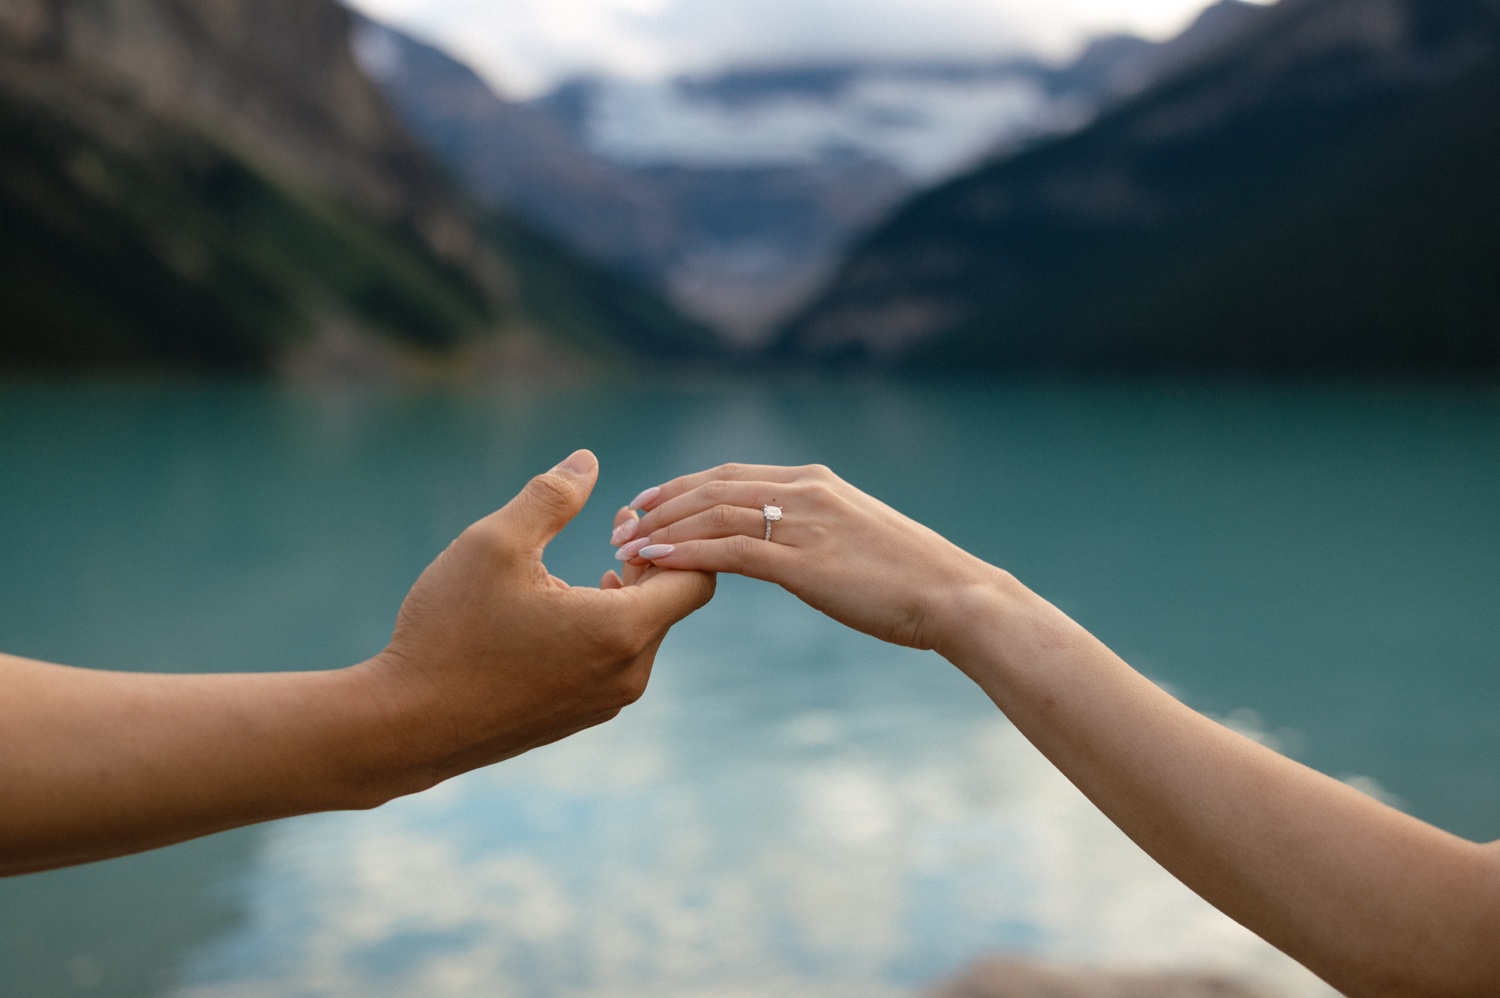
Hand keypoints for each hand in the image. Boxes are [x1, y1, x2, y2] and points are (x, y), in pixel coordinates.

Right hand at [361, 450, 714, 791]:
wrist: (405, 727)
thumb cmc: (449, 632)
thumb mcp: (495, 544)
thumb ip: (550, 497)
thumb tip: (588, 461)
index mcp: (620, 631)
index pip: (697, 580)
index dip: (674, 541)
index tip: (625, 521)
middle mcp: (627, 674)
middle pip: (673, 606)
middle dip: (649, 564)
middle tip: (612, 532)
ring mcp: (604, 703)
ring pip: (643, 635)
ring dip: (626, 597)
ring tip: (591, 568)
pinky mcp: (579, 717)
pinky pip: (616, 663)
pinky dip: (606, 628)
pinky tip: (561, 609)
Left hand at [611, 463, 998, 651]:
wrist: (955, 595)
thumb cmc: (911, 578)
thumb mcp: (856, 540)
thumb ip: (816, 533)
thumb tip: (788, 547)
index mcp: (814, 483)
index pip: (730, 475)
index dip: (681, 487)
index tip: (646, 501)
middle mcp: (804, 492)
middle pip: (712, 488)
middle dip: (660, 505)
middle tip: (621, 524)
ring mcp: (805, 524)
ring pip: (714, 516)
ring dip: (663, 531)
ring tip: (625, 548)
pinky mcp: (806, 562)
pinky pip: (731, 552)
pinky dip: (686, 553)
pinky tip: (655, 562)